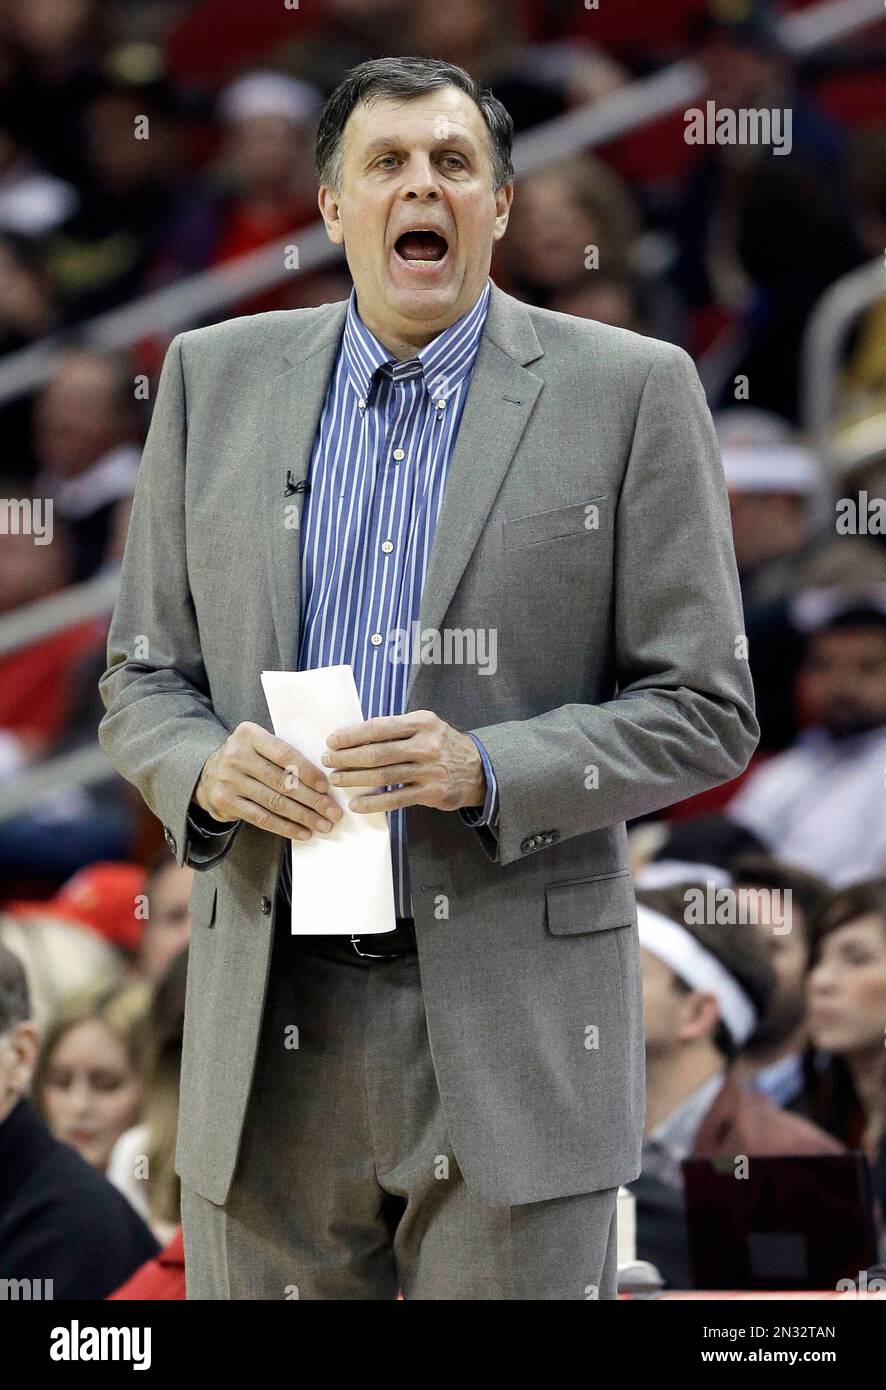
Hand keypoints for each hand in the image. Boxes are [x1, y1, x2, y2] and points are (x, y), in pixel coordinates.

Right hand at [194, 721, 342, 839]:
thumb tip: (324, 781)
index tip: (327, 787)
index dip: (308, 772)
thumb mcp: (259, 745)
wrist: (207, 773)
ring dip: (303, 816)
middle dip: (312, 799)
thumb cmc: (247, 758)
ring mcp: (228, 779)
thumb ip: (284, 755)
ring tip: (323, 824)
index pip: (284, 754)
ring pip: (274, 802)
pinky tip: (303, 833)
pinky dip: (285, 827)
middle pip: (282, 781)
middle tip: (333, 812)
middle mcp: (236, 755)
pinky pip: (261, 818)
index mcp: (249, 735)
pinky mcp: (225, 802)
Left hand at [320, 710, 485, 813]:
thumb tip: (356, 735)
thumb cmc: (443, 744)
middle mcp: (426, 745)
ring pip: (383, 776)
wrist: (479, 768)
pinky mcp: (431, 793)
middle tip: (328, 761)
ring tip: (336, 780)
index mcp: (421, 723)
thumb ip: (397, 729)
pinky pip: (395, 799)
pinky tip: (356, 803)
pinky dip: (373, 803)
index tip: (332, 741)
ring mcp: (429, 771)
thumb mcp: (426, 726)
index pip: (378, 727)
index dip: (351, 735)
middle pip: (377, 753)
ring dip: (354, 779)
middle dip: (346, 758)